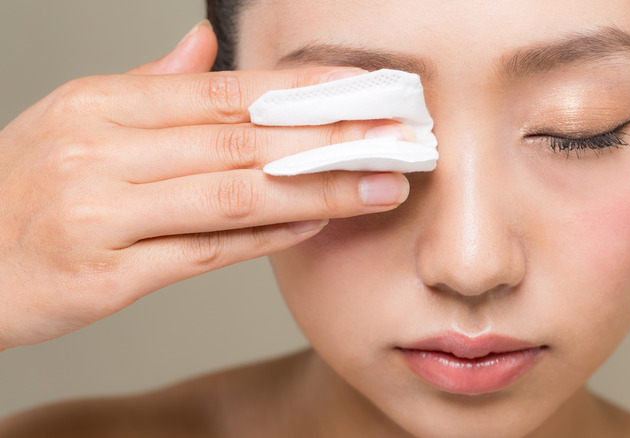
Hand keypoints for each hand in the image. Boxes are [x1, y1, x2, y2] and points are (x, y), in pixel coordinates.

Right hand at [0, 22, 410, 349]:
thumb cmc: (23, 193)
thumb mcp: (74, 120)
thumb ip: (148, 86)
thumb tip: (205, 46)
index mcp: (100, 105)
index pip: (224, 91)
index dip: (304, 90)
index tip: (366, 90)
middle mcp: (100, 152)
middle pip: (242, 139)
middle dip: (331, 137)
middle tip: (398, 137)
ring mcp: (102, 215)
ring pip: (235, 195)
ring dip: (318, 190)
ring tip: (379, 185)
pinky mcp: (106, 276)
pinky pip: (206, 252)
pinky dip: (268, 237)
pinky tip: (316, 224)